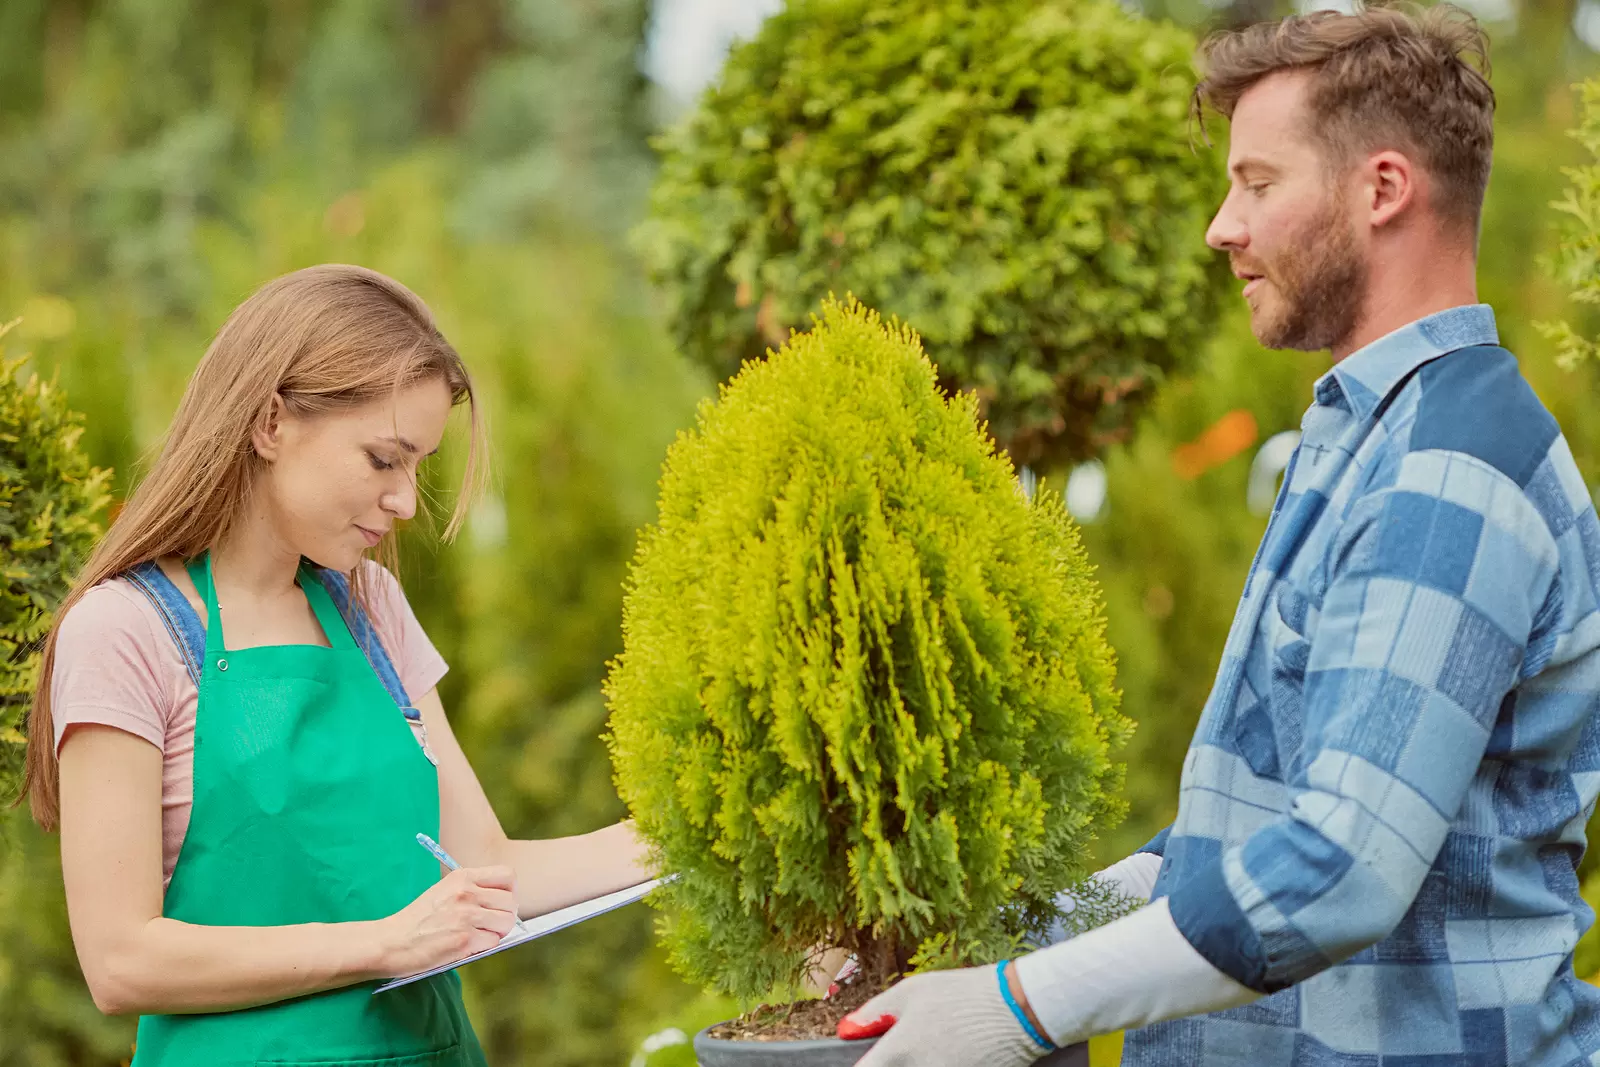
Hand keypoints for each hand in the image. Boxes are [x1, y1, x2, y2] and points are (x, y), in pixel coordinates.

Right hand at [373, 866, 519, 976]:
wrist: (391, 942)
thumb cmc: (417, 920)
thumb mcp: (444, 891)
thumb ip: (472, 890)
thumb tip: (503, 902)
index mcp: (462, 877)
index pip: (508, 876)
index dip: (510, 891)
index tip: (500, 902)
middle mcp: (466, 893)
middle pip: (511, 902)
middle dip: (505, 916)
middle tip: (489, 925)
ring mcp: (466, 916)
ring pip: (506, 923)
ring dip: (497, 933)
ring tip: (479, 935)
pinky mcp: (464, 940)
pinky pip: (493, 942)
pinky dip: (484, 947)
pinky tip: (467, 946)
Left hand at [840, 964, 1050, 1066]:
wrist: (1017, 1009)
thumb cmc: (961, 994)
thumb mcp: (912, 991)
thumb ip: (875, 1013)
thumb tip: (846, 1030)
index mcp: (900, 1049)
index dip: (863, 1066)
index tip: (868, 1059)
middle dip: (894, 1063)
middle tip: (913, 1045)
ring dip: (918, 1064)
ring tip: (940, 1043)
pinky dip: (944, 1065)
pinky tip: (956, 1052)